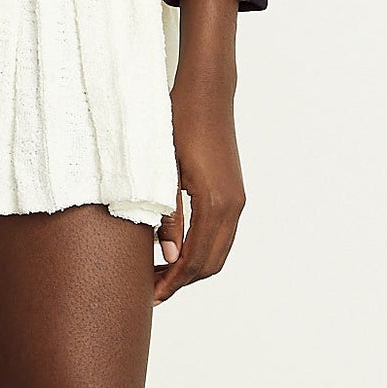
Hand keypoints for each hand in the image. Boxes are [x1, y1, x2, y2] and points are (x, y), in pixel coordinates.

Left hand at [155, 0, 244, 304]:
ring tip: (160, 273)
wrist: (207, 91)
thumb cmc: (179, 123)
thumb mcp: (163, 172)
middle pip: (211, 263)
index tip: (149, 296)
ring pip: (218, 250)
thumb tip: (168, 257)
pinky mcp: (234, 191)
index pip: (195, 261)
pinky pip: (221, 234)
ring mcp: (237, 199)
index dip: (172, 283)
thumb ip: (167, 217)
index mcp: (214, 204)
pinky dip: (201, 249)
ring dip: (192, 267)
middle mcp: (233, 205)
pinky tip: (176, 248)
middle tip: (150, 290)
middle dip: (182, 281)